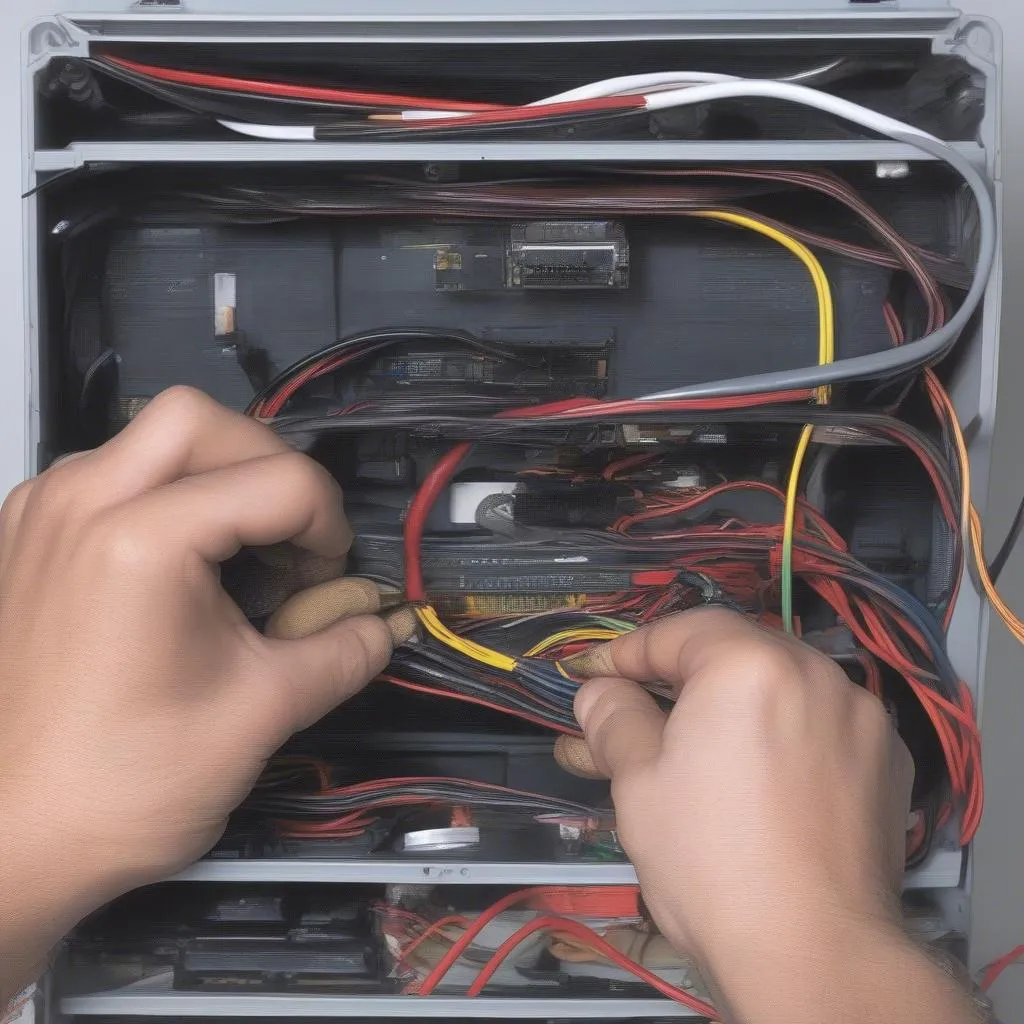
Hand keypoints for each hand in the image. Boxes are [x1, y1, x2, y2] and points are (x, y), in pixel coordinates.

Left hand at [0, 388, 405, 995]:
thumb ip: (343, 652)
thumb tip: (383, 625)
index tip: (331, 581)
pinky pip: (110, 473)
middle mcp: (80, 502)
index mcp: (141, 540)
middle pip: (201, 419)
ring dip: (214, 477)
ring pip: (149, 435)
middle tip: (292, 542)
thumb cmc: (123, 785)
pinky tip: (182, 566)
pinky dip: (165, 496)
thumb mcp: (261, 711)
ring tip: (239, 554)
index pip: (278, 480)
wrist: (10, 842)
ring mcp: (41, 512)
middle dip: (268, 469)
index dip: (328, 527)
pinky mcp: (25, 535)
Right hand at [554, 608, 955, 1022]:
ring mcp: (861, 716)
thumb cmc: (711, 860)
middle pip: (732, 654)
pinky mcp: (888, 761)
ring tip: (698, 749)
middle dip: (680, 679)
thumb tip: (600, 692)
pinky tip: (760, 776)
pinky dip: (786, 734)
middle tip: (638, 714)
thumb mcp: (638, 783)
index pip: (678, 632)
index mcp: (748, 665)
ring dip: (735, 705)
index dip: (627, 653)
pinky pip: (822, 724)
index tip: (595, 676)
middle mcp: (815, 672)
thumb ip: (614, 718)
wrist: (816, 952)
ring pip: (781, 687)